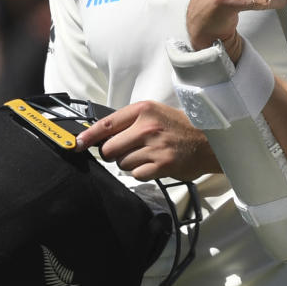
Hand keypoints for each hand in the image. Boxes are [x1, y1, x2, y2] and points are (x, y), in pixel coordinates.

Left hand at [76, 100, 218, 179]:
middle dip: (114, 153)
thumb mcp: (155, 114)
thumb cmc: (181, 128)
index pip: (106, 124)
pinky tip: (154, 165)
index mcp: (143, 110)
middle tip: (129, 150)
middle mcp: (146, 127)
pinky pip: (135, 174)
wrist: (209, 141)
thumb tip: (100, 135)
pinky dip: (141, 173)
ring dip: (130, 163)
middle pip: (109, 149)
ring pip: (122, 163)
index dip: (88, 136)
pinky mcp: (161, 165)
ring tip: (148, 156)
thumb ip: (129, 122)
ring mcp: (154, 147)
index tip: (77, 143)